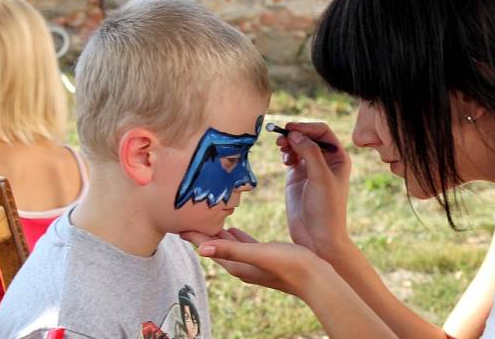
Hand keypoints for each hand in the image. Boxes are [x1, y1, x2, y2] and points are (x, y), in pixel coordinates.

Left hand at [180, 228, 322, 296]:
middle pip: (215, 247)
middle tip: (187, 216)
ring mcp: (253, 263)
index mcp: (237, 265)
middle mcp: (242, 266)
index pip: (208, 249)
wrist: (316, 278)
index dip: (194, 236)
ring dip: (217, 234)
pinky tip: (234, 229)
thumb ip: (232, 250)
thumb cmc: (290, 265)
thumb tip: (201, 248)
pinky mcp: (265, 258)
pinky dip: (234, 237)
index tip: (178, 222)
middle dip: (201, 234)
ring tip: (206, 220)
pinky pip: (243, 245)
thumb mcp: (259, 254)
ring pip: (228, 246)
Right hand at [276, 122, 353, 257]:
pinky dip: (285, 153)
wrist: (316, 237)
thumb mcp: (321, 178)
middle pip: (309, 135)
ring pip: (298, 144)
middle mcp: (325, 160)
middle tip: (281, 138)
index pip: (322, 132)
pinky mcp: (297, 176)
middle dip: (295, 133)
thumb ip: (310, 153)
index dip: (307, 127)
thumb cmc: (326, 209)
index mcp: (339, 157)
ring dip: (288, 142)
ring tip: (281, 147)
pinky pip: (291, 156)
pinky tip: (284, 159)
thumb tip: (295, 133)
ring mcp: (310, 167)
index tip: (291, 129)